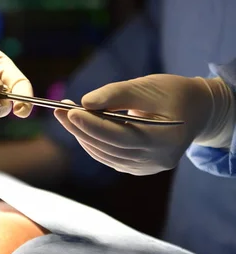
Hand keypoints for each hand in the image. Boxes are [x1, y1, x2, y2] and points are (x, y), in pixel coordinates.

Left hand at [53, 74, 231, 174]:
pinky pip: (109, 157)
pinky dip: (92, 142)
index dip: (93, 125)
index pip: (121, 136)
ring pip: (105, 155)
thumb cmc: (172, 93)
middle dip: (80, 129)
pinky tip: (80, 126)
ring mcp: (148, 167)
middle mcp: (158, 159)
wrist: (195, 110)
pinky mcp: (138, 167)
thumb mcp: (146, 86)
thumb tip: (84, 102)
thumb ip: (116, 94)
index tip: (70, 111)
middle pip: (109, 147)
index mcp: (166, 138)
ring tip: (65, 115)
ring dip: (82, 135)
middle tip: (59, 110)